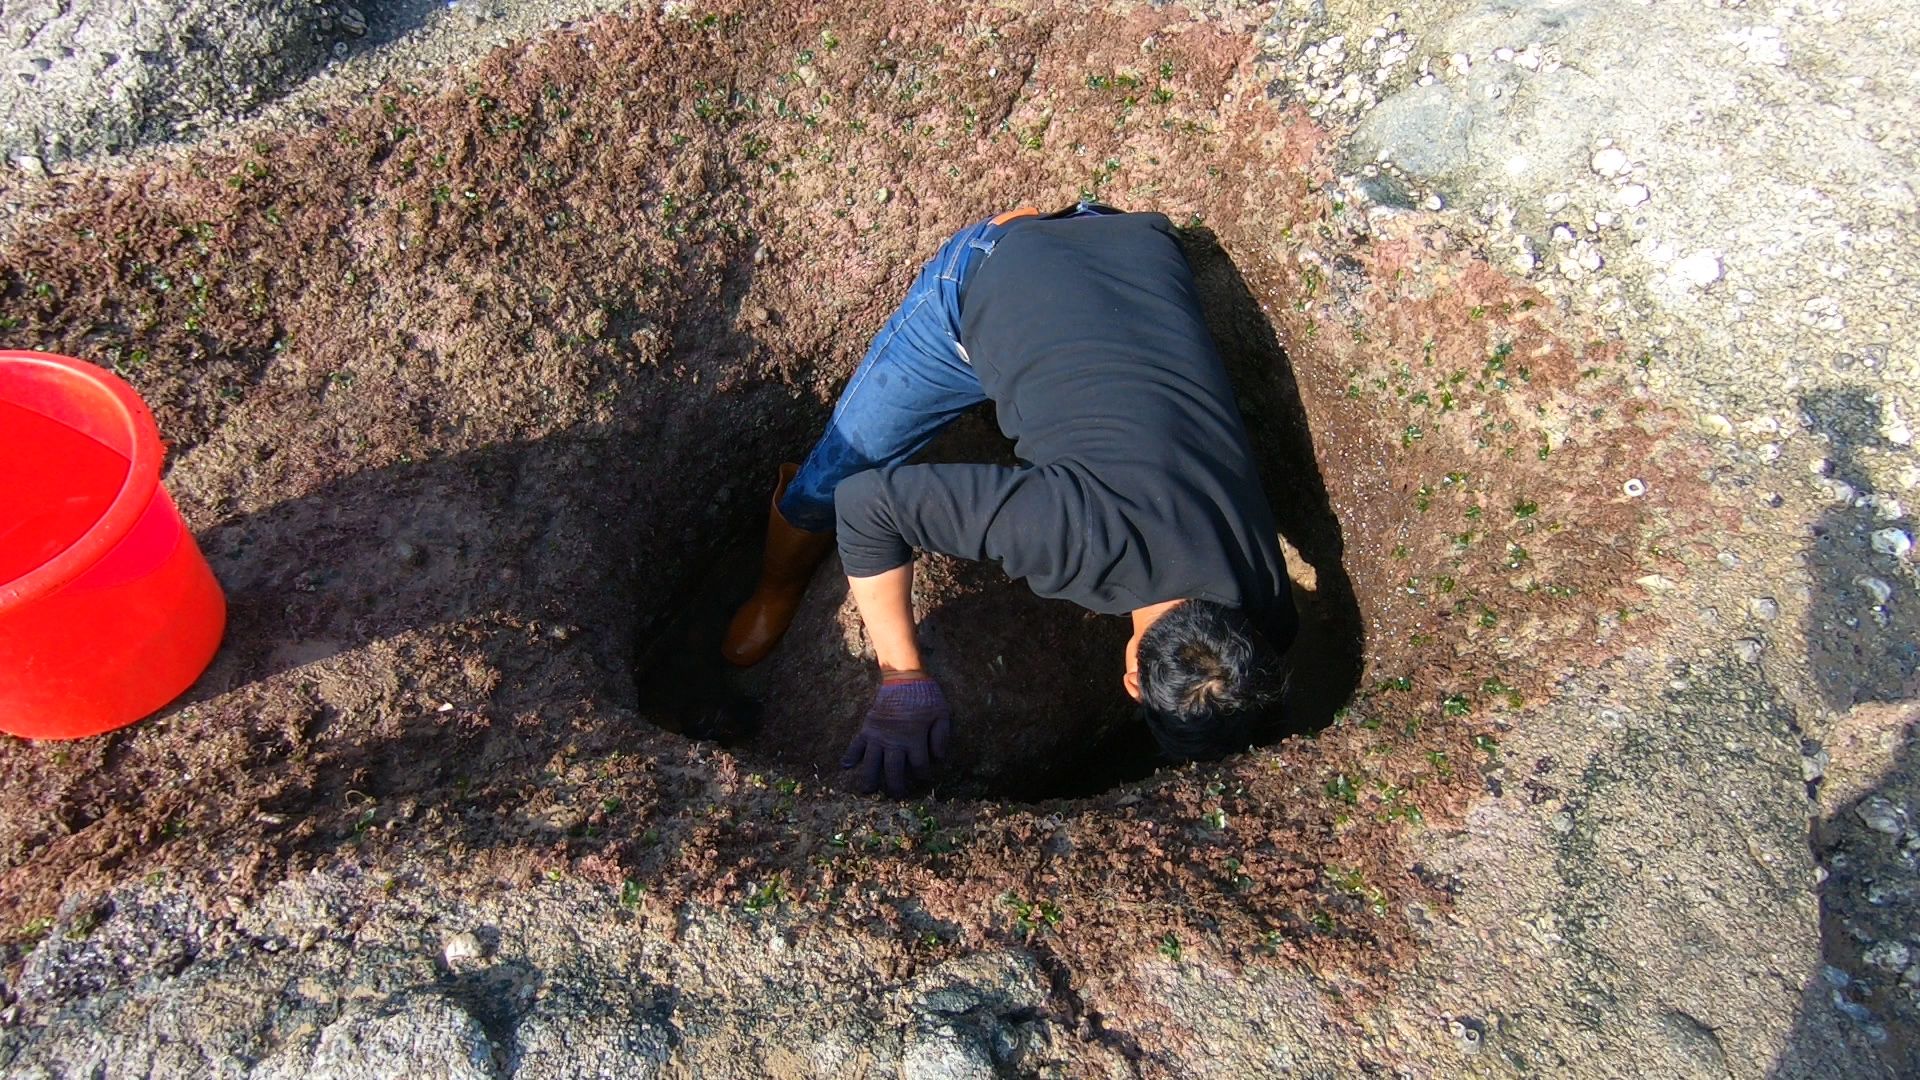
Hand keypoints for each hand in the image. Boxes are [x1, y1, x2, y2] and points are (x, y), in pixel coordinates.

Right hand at [840, 674, 950, 796]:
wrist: (903, 678)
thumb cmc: (925, 696)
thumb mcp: (942, 714)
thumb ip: (941, 737)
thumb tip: (938, 758)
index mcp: (915, 739)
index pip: (919, 766)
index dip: (923, 775)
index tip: (925, 777)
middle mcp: (895, 741)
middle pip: (893, 771)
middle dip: (896, 786)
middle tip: (896, 796)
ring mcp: (879, 735)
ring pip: (872, 762)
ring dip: (870, 778)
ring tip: (868, 790)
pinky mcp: (868, 727)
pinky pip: (856, 744)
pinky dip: (850, 755)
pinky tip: (846, 766)